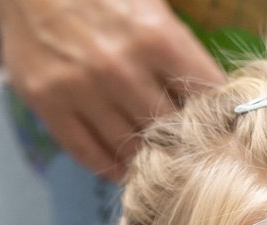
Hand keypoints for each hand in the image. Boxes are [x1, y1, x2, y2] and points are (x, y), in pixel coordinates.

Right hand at [0, 0, 225, 177]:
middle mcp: (120, 66)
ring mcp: (80, 88)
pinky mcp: (48, 103)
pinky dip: (110, 167)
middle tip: (188, 151)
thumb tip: (214, 100)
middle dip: (182, 142)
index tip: (218, 128)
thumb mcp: (151, 9)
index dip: (217, 117)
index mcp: (156, 37)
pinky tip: (123, 167)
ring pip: (130, 147)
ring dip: (147, 159)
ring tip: (156, 161)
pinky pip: (89, 153)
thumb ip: (181, 52)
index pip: (204, 96)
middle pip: (169, 129)